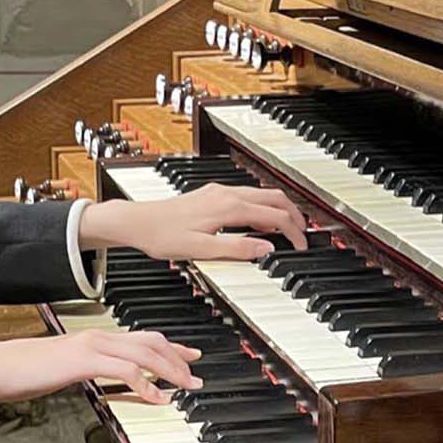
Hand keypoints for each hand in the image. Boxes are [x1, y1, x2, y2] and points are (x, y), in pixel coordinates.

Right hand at [0, 330, 202, 416]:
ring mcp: (91, 347)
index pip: (139, 338)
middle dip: (177, 357)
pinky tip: (158, 398)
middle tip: (196, 373)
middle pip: (149, 342)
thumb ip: (83, 372)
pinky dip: (147, 384)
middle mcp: (96, 338)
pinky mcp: (84, 362)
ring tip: (186, 387)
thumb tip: (99, 381)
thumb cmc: (22, 371)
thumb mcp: (60, 370)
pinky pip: (125, 371)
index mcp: (92, 339)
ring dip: (170, 371)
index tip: (187, 355)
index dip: (167, 347)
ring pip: (143, 354)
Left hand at [79, 183, 308, 261]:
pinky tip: (260, 220)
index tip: (302, 247)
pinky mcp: (211, 194)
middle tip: (304, 235)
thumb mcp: (202, 250)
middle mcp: (226, 194)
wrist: (137, 222)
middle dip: (294, 216)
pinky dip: (264, 206)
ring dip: (280, 209)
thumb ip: (237, 249)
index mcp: (228, 208)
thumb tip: (266, 250)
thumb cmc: (163, 236)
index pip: (274, 217)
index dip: (293, 233)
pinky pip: (248, 196)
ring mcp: (219, 192)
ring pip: (262, 194)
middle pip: (274, 199)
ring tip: (289, 227)